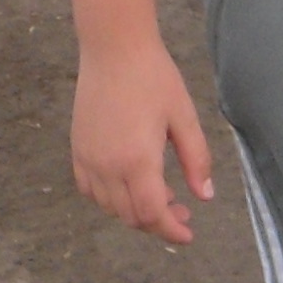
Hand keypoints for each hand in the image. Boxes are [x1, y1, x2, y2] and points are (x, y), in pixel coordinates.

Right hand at [71, 35, 213, 242]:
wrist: (114, 48)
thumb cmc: (154, 77)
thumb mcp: (184, 117)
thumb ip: (195, 159)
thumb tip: (204, 196)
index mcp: (137, 161)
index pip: (152, 214)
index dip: (171, 231)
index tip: (188, 234)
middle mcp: (107, 166)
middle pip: (131, 216)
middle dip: (158, 222)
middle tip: (182, 212)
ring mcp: (88, 159)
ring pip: (109, 207)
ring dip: (134, 212)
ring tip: (160, 196)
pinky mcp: (77, 149)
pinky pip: (90, 189)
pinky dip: (110, 199)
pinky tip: (128, 186)